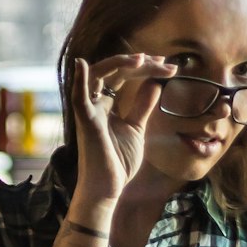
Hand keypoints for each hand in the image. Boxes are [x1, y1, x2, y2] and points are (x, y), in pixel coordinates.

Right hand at [72, 53, 175, 199]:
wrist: (107, 188)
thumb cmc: (118, 162)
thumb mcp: (137, 128)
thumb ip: (142, 106)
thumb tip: (155, 83)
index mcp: (105, 105)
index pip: (123, 75)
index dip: (144, 68)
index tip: (169, 68)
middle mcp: (95, 103)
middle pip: (114, 71)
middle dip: (139, 64)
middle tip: (164, 63)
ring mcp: (88, 111)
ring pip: (98, 75)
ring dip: (119, 63)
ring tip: (143, 59)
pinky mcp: (85, 122)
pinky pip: (78, 97)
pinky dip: (78, 79)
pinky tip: (82, 64)